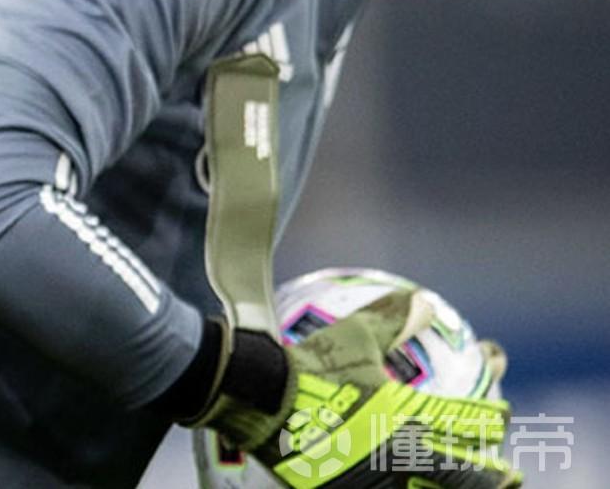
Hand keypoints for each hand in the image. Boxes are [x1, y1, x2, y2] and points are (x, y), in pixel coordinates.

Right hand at [223, 291, 519, 486]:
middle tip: (511, 473)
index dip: (492, 417)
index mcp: (405, 415)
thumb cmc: (309, 364)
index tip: (504, 412)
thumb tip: (425, 300)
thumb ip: (393, 318)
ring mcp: (375, 478)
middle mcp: (399, 453)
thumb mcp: (352, 335)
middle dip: (495, 473)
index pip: (466, 420)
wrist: (260, 398)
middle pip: (464, 473)